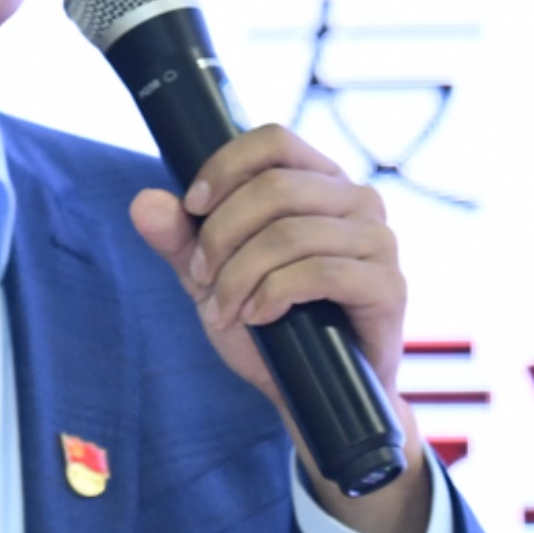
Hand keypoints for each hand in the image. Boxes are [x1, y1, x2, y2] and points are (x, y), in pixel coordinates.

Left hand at [130, 126, 430, 532]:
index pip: (274, 140)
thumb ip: (179, 240)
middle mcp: (356, 201)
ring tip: (224, 310)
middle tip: (199, 279)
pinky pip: (322, 271)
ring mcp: (378, 242)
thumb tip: (144, 202)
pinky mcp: (389, 286)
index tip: (192, 208)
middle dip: (220, 236)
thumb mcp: (211, 278)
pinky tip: (258, 316)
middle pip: (274, 188)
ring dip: (239, 275)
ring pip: (290, 233)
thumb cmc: (267, 324)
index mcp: (318, 183)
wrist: (308, 393)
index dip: (225, 168)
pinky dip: (273, 294)